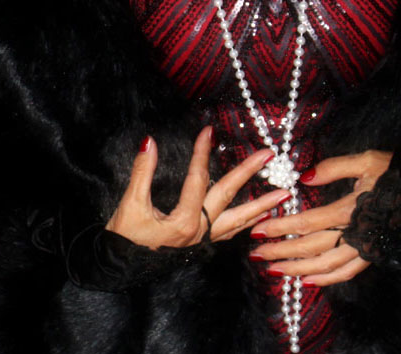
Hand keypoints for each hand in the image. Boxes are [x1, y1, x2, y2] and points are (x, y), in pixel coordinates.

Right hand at [106, 127, 290, 249]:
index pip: (197, 180)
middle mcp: (199, 231)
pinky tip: (259, 219)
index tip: (209, 131)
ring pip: (237, 221)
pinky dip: (247, 224)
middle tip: (268, 156)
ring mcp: (203, 240)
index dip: (202, 153)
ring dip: (260, 207)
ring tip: (282, 196)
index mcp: (184, 221)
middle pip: (228, 197)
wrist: (118, 268)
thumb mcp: (130, 204)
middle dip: (248, 174)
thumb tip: (149, 142)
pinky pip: (231, 233)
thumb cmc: (124, 238)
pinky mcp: (202, 244)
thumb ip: (142, 172)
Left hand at [248, 149, 391, 285]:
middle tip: (256, 254)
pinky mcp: (372, 254)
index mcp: (351, 210)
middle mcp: (356, 234)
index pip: (308, 222)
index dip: (281, 227)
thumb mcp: (364, 161)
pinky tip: (308, 280)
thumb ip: (333, 168)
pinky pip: (346, 273)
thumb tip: (305, 177)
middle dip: (281, 252)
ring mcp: (365, 248)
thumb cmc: (394, 171)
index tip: (259, 230)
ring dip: (298, 270)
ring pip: (326, 266)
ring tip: (274, 270)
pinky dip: (326, 279)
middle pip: (312, 248)